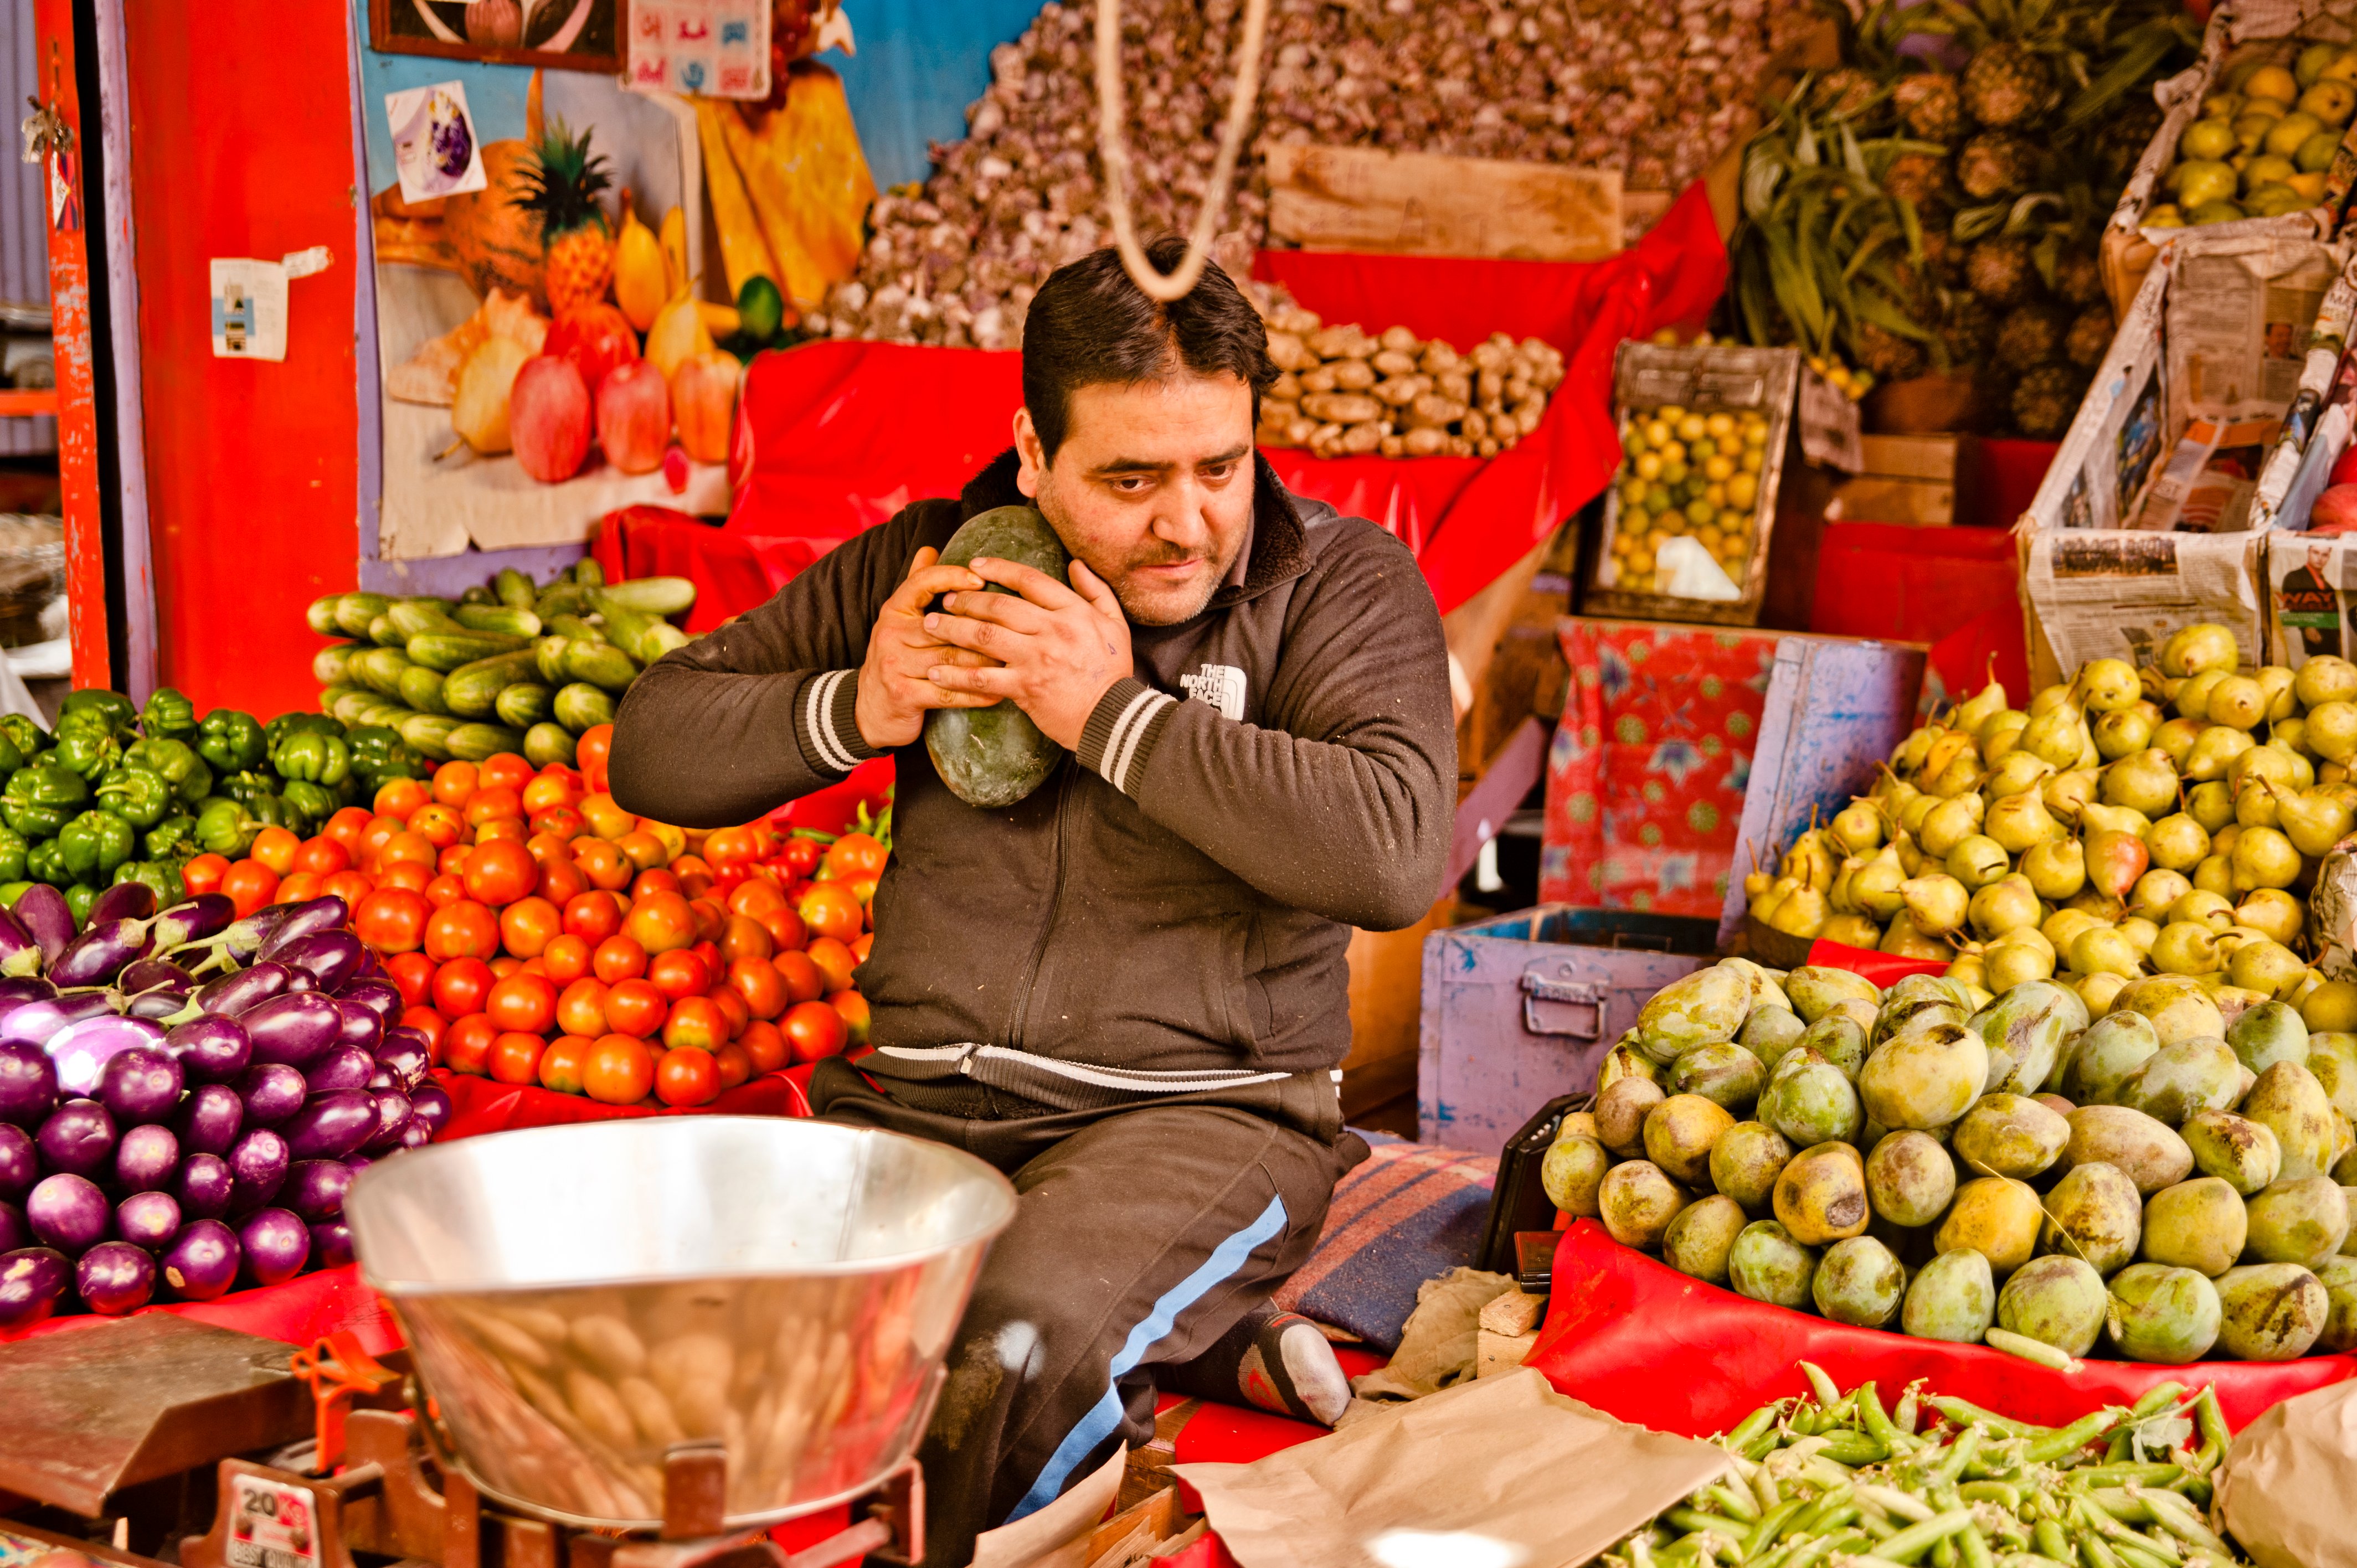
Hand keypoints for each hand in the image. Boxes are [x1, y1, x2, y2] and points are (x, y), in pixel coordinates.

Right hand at [854, 547, 1001, 749]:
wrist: (869, 713)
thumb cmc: (896, 660)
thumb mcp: (900, 621)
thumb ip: (916, 586)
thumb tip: (930, 548)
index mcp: (894, 610)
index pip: (922, 582)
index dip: (952, 576)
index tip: (981, 580)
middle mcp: (890, 634)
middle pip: (945, 625)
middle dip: (983, 628)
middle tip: (1017, 628)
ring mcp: (894, 665)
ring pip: (951, 659)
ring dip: (986, 662)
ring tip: (1015, 660)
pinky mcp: (903, 695)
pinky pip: (948, 693)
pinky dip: (976, 693)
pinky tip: (999, 693)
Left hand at [923, 558, 1131, 749]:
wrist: (1114, 718)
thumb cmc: (1114, 672)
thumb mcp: (1116, 624)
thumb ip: (1096, 590)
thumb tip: (1076, 563)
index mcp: (1072, 611)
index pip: (1029, 579)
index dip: (997, 568)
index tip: (973, 566)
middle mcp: (1052, 629)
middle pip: (998, 605)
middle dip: (965, 599)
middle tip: (945, 599)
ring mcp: (1036, 658)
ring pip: (983, 635)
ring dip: (952, 628)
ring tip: (930, 625)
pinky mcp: (1024, 687)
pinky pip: (981, 677)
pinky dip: (955, 674)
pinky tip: (935, 672)